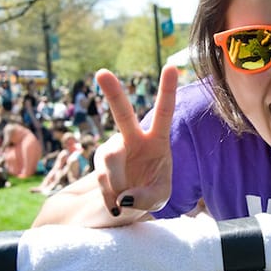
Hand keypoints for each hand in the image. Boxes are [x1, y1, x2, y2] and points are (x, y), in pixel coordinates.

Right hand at [93, 66, 177, 218]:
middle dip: (112, 93)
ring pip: (109, 163)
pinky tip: (116, 204)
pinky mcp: (100, 161)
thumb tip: (122, 198)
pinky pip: (102, 180)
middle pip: (122, 113)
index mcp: (157, 140)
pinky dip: (110, 197)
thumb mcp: (158, 199)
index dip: (167, 90)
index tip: (171, 66)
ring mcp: (113, 148)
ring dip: (118, 186)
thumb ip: (146, 198)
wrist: (129, 202)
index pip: (164, 112)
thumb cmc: (150, 192)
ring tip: (126, 201)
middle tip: (102, 72)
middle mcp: (132, 138)